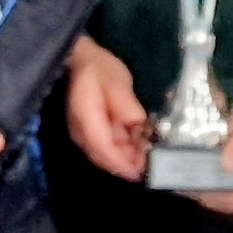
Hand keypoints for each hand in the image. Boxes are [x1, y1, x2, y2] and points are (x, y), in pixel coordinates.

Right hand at [61, 36, 148, 182]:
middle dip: (128, 164)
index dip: (120, 163)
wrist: (80, 60)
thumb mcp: (117, 81)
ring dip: (128, 158)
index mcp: (86, 117)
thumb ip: (127, 106)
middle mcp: (81, 131)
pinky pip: (108, 147)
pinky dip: (125, 150)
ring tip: (151, 156)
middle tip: (153, 165)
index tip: (139, 172)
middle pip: (104, 157)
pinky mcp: (92, 133)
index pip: (102, 147)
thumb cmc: (97, 68)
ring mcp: (85, 134)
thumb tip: (138, 126)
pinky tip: (141, 146)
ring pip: (107, 155)